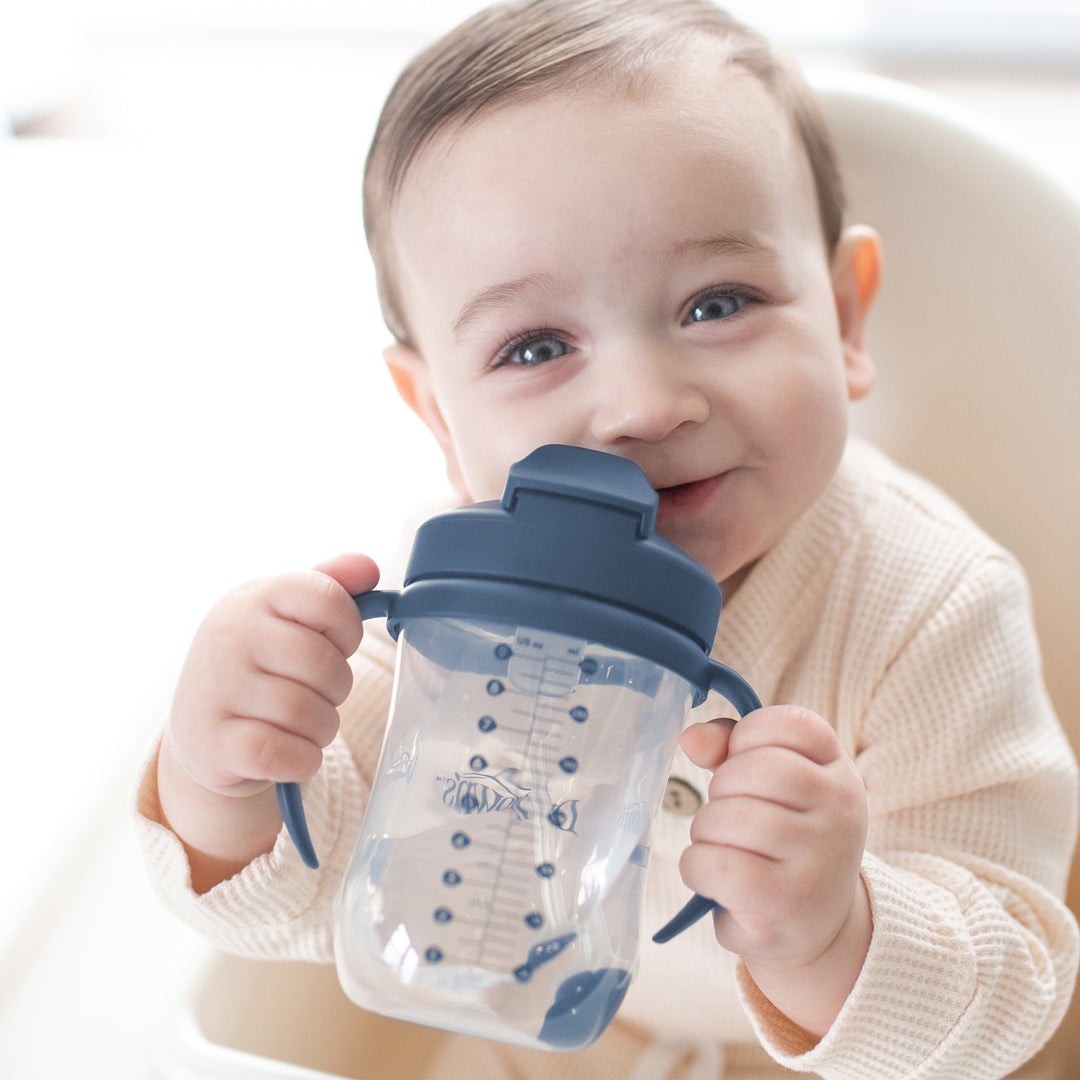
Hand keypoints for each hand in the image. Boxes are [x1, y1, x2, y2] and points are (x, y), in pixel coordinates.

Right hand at [157, 553, 377, 888]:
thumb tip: (368, 568)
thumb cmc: (260, 664)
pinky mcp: (214, 743)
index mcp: (254, 597)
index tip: (337, 644)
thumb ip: (330, 585)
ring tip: (304, 723)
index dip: (348, 630)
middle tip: (318, 693)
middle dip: (336, 688)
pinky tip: (291, 752)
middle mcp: (230, 636)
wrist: (200, 730)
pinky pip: (286, 754)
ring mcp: (217, 689)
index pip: (329, 599)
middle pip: (325, 664)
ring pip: (309, 714)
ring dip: (321, 728)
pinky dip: (303, 759)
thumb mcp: (285, 615)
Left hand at [680, 706, 870, 1034]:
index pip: (790, 724)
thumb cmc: (785, 842)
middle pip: (752, 769)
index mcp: (840, 772)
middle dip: (720, 790)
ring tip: (723, 849)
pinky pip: (715, 863)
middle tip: (729, 817)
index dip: (748, 737)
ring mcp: (818, 857)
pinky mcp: (785, 901)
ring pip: (727, 817)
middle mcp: (840, 810)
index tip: (744, 763)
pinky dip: (697, 868)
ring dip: (705, 832)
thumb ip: (731, 748)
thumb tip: (691, 738)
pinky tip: (713, 878)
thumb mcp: (773, 786)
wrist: (818, 928)